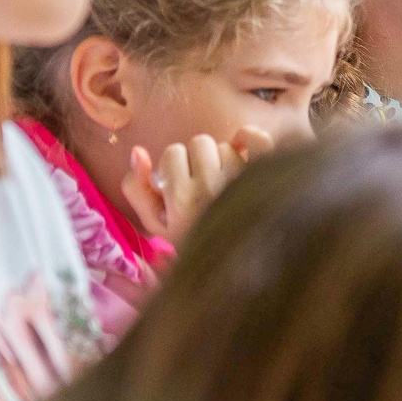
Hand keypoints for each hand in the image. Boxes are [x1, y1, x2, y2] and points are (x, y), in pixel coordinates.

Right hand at [122, 126, 271, 239]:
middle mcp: (212, 189)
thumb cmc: (190, 238)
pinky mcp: (264, 178)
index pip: (173, 153)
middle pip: (200, 143)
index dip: (173, 166)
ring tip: (221, 182)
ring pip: (226, 146)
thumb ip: (137, 188)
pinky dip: (249, 138)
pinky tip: (242, 150)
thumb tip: (138, 151)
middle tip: (200, 182)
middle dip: (197, 159)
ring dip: (222, 159)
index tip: (178, 184)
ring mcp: (241, 182)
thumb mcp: (156, 222)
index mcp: (182, 200)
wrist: (233, 261)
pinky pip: (257, 140)